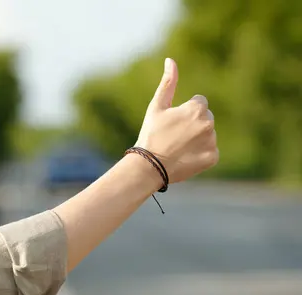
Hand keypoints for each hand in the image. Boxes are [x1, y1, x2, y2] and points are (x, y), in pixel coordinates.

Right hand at [134, 58, 218, 183]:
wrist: (149, 166)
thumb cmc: (150, 134)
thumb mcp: (157, 106)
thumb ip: (168, 83)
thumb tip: (171, 60)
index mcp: (197, 108)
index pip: (200, 103)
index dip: (184, 112)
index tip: (173, 123)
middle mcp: (208, 123)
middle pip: (205, 118)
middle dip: (193, 124)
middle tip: (174, 136)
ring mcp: (211, 141)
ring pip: (208, 135)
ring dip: (197, 139)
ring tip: (178, 147)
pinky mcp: (212, 157)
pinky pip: (210, 151)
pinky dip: (200, 154)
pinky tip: (185, 157)